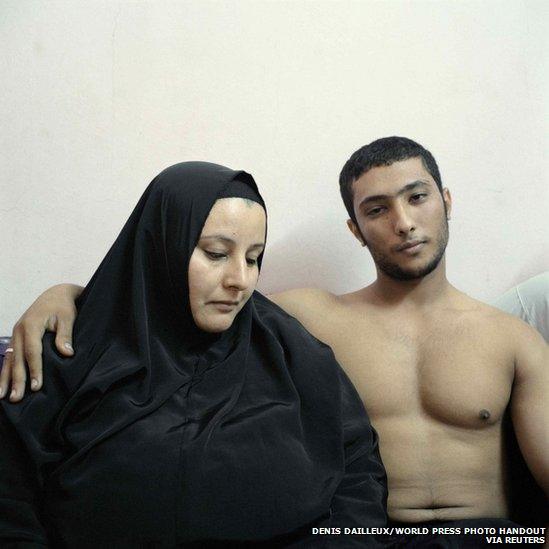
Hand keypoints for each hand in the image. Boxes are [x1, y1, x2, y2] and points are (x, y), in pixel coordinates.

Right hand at [0, 284, 81, 401]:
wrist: (55, 294)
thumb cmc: (63, 306)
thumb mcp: (68, 317)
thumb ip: (65, 335)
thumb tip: (67, 353)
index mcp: (31, 325)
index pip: (32, 351)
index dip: (34, 369)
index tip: (37, 386)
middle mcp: (19, 330)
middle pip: (17, 359)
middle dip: (17, 379)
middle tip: (17, 398)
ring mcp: (15, 334)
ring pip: (9, 359)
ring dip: (6, 378)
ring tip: (3, 397)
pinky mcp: (15, 338)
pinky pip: (8, 357)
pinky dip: (5, 370)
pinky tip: (2, 385)